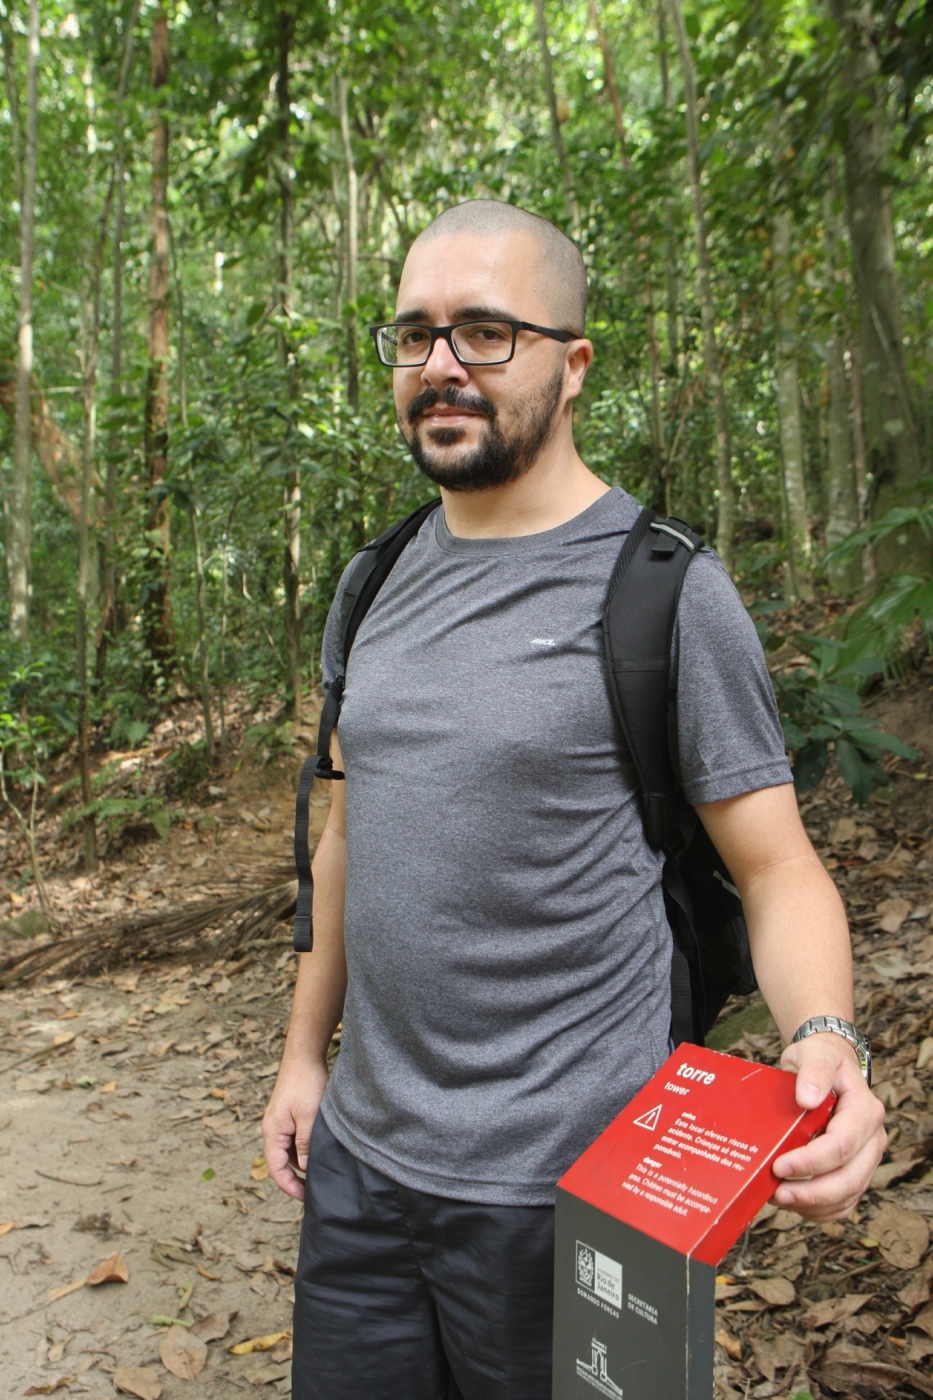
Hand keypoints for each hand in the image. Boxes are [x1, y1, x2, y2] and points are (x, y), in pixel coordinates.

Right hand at [261, 1056, 328, 1200]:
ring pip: (287, 1152)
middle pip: (279, 1163)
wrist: (304, 1056)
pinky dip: (302, 1150)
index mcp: (272, 1132)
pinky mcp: (287, 1116)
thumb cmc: (306, 1084)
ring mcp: (279, 1123)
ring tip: (319, 1172)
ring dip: (300, 1164)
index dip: (290, 1187)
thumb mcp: (309, 1117)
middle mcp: (272, 1130)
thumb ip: (305, 1145)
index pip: (276, 1170)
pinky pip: (292, 1140)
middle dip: (295, 1179)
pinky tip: (317, 1151)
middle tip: (315, 1190)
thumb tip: (303, 1169)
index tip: (307, 1198)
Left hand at [771, 1032, 885, 1220]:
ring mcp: (866, 1158)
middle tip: (777, 1192)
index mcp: (865, 1110)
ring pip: (847, 1195)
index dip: (810, 1161)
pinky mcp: (856, 1172)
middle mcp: (872, 1138)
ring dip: (813, 1204)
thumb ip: (814, 1071)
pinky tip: (793, 1201)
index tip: (779, 1165)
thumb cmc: (820, 1060)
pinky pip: (843, 1203)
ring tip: (779, 1197)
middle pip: (849, 1178)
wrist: (827, 1067)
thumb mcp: (814, 1053)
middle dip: (811, 1192)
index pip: (841, 1145)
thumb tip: (808, 1097)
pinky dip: (819, 1209)